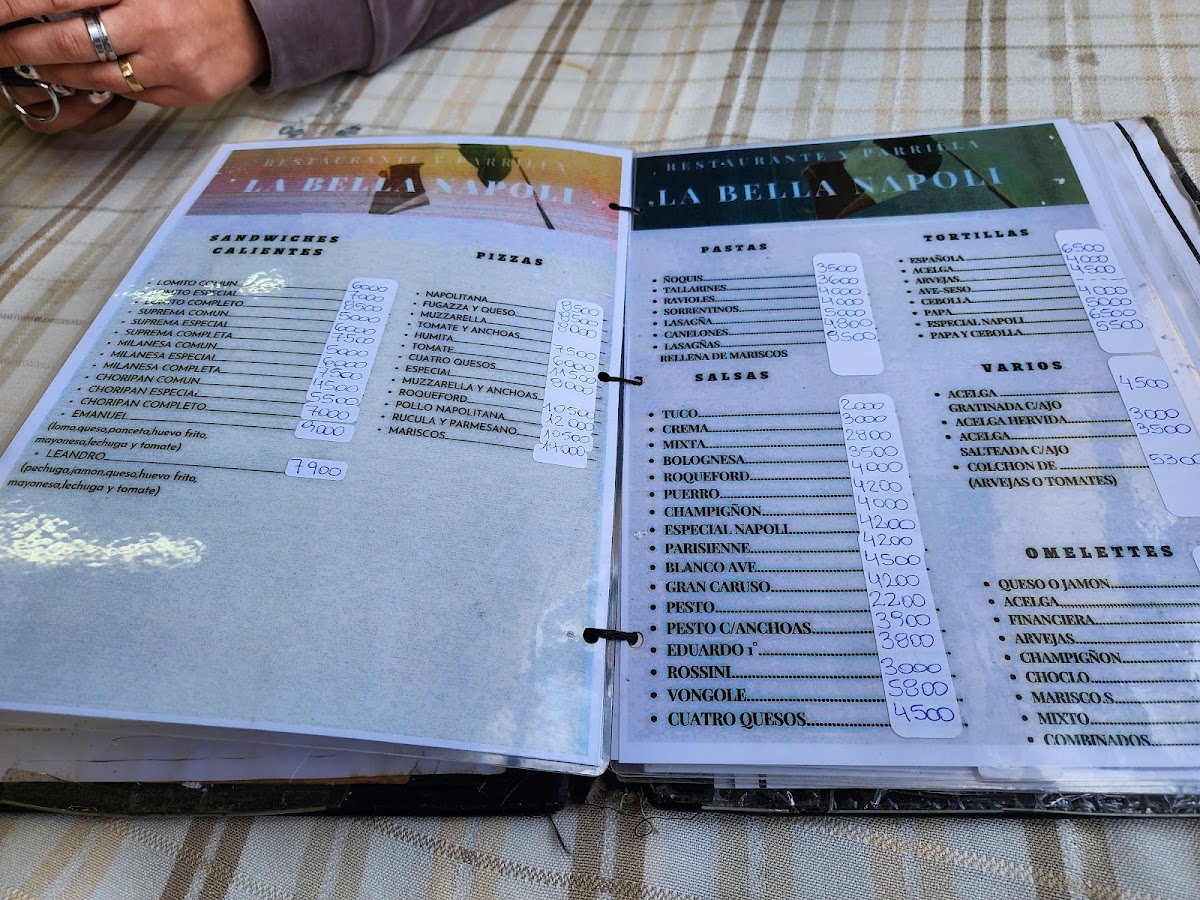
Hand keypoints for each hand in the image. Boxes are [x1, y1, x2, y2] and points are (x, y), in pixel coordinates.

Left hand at [0, 0, 267, 128]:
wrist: (262, 19)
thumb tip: (48, 1)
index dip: (15, 8)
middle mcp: (153, 24)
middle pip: (69, 43)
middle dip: (22, 49)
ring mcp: (171, 64)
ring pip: (95, 76)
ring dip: (56, 72)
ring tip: (33, 65)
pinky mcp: (186, 92)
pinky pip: (130, 94)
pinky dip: (102, 85)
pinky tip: (87, 76)